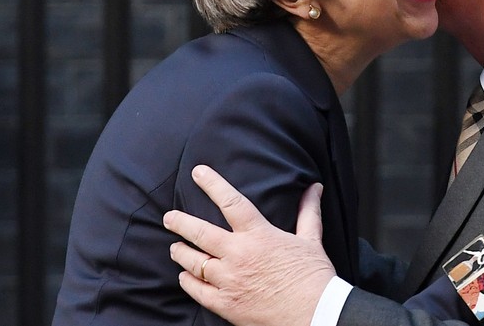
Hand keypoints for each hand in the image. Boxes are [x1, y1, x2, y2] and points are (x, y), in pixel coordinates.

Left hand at [163, 165, 334, 325]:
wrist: (314, 314)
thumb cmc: (314, 276)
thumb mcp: (311, 239)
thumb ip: (308, 211)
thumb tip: (314, 188)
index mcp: (259, 235)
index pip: (231, 202)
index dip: (212, 184)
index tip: (198, 172)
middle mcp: (238, 255)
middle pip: (200, 233)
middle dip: (180, 222)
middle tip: (169, 218)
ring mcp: (229, 281)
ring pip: (194, 262)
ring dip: (181, 253)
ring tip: (175, 247)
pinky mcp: (226, 304)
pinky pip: (197, 291)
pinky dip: (187, 282)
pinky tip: (184, 276)